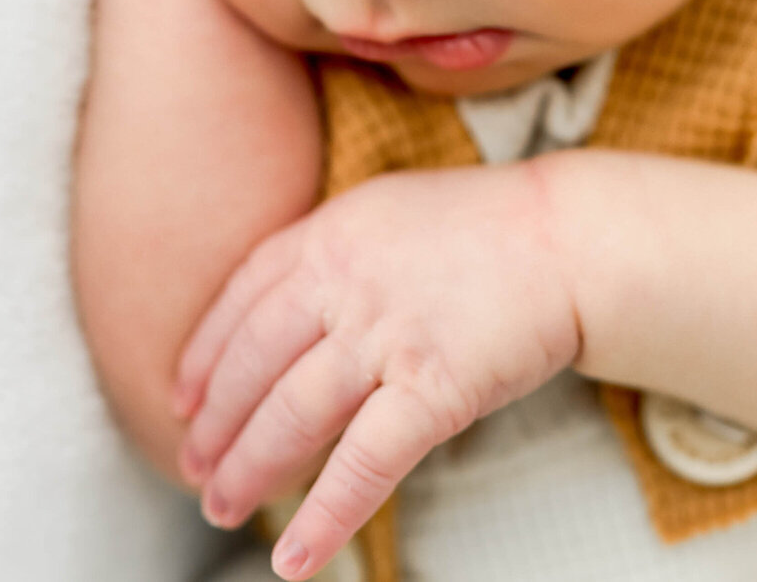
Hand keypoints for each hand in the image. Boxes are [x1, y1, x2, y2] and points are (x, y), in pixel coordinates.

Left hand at [171, 163, 582, 579]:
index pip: (241, 301)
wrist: (573, 237)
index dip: (204, 357)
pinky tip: (296, 558)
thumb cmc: (493, 225)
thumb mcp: (392, 209)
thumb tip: (291, 299)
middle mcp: (344, 283)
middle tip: (192, 467)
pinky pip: (365, 464)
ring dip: (250, 469)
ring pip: (293, 414)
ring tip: (222, 506)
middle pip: (255, 365)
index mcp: (330, 235)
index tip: (182, 397)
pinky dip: (326, 518)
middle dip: (216, 425)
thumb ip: (336, 252)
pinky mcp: (434, 387)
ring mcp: (386, 335)